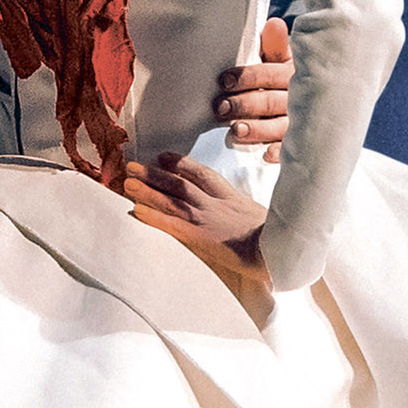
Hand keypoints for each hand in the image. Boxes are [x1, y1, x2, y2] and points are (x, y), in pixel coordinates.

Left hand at [124, 153, 273, 325]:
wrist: (280, 251)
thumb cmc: (277, 240)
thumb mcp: (264, 219)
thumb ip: (247, 215)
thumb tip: (241, 217)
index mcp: (231, 198)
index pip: (203, 175)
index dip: (182, 164)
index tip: (164, 156)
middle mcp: (216, 204)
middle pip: (180, 183)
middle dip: (155, 173)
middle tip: (134, 165)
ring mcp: (206, 218)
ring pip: (172, 198)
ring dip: (148, 189)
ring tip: (127, 182)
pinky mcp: (200, 236)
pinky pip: (171, 224)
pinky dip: (153, 216)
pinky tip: (136, 211)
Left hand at [214, 17, 292, 162]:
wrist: (329, 105)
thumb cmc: (290, 82)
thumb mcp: (284, 63)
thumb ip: (275, 48)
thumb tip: (273, 23)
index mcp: (293, 76)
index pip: (270, 74)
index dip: (247, 77)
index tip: (223, 80)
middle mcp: (298, 100)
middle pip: (269, 102)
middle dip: (244, 104)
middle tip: (220, 108)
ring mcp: (300, 124)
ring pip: (278, 127)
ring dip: (257, 129)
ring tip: (235, 131)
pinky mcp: (299, 143)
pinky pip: (291, 149)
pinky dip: (280, 152)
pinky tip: (265, 155)